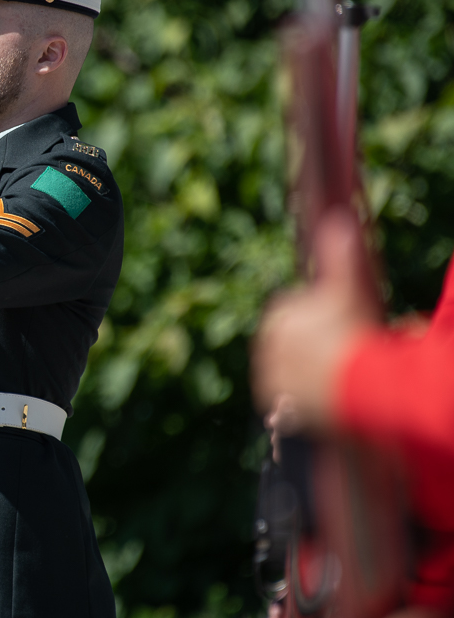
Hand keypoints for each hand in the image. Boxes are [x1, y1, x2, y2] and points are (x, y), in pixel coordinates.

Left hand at [251, 209, 381, 433]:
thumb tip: (339, 221)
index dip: (319, 320)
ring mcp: (265, 370)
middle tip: (341, 353)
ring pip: (286, 366)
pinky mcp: (270, 396)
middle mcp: (263, 341)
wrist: (353, 383)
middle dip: (309, 344)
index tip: (340, 329)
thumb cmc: (353, 333)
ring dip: (302, 369)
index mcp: (279, 313)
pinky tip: (319, 394)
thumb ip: (341, 256)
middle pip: (289, 340)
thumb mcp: (349, 292)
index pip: (295, 310)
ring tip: (333, 375)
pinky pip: (281, 394)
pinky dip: (295, 395)